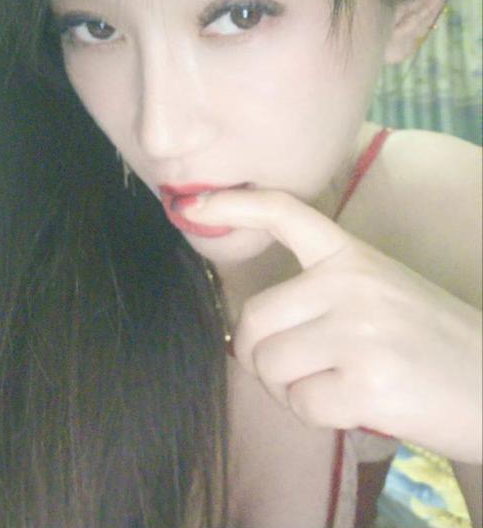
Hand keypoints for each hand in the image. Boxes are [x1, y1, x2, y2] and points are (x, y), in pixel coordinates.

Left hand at [183, 188, 482, 462]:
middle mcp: (351, 283)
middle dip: (261, 356)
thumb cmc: (430, 342)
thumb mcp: (379, 292)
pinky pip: (300, 405)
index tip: (192, 206)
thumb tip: (252, 330)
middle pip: (253, 321)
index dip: (233, 206)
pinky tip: (354, 406)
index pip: (284, 214)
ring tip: (334, 386)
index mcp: (353, 256)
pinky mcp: (366, 382)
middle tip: (296, 372)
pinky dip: (317, 416)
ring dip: (290, 389)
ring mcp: (358, 330)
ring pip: (270, 365)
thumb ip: (322, 294)